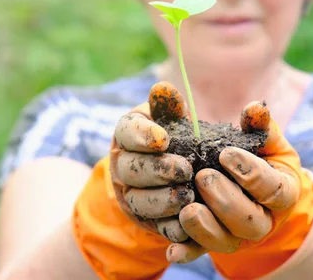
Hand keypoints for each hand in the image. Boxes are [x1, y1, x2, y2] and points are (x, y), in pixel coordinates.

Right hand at [109, 81, 195, 242]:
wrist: (178, 172)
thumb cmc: (177, 136)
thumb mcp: (174, 118)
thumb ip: (170, 105)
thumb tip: (162, 87)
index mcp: (128, 134)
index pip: (126, 131)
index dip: (142, 136)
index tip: (164, 138)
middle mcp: (125, 165)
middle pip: (131, 170)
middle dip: (157, 170)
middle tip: (184, 169)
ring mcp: (133, 195)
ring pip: (139, 201)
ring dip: (163, 199)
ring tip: (187, 195)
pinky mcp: (148, 220)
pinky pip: (155, 226)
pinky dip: (170, 225)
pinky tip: (187, 221)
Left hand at [163, 99, 303, 263]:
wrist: (240, 177)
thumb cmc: (253, 152)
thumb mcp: (258, 136)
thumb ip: (257, 123)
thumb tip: (256, 107)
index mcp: (281, 191)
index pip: (273, 189)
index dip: (252, 173)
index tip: (226, 153)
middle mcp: (262, 219)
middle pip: (250, 221)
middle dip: (226, 201)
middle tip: (203, 176)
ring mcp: (237, 235)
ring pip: (226, 242)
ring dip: (206, 228)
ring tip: (186, 209)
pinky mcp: (213, 242)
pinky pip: (200, 252)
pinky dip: (186, 252)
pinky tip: (171, 250)